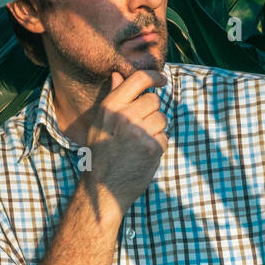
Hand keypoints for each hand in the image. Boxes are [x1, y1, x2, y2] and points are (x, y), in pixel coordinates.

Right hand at [85, 69, 168, 211]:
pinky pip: (164, 137)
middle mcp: (125, 116)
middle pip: (154, 100)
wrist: (102, 189)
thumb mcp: (100, 124)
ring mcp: (140, 132)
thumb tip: (117, 75)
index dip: (154, 77)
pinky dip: (158, 146)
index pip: (138, 79)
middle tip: (139, 128)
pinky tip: (143, 155)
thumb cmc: (101, 154)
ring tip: (139, 143)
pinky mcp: (153, 147)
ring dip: (156, 129)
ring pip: (162, 118)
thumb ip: (113, 98)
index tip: (162, 80)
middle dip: (151, 111)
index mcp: (110, 107)